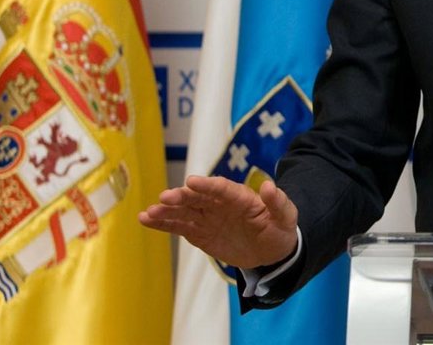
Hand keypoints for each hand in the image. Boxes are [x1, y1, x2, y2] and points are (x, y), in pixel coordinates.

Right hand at [138, 175, 298, 268]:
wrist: (270, 250)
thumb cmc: (279, 229)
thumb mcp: (286, 217)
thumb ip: (279, 202)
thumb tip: (269, 185)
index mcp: (240, 197)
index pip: (222, 188)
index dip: (208, 185)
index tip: (192, 182)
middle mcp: (220, 203)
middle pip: (198, 198)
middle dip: (181, 197)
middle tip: (164, 198)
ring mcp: (208, 217)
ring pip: (184, 212)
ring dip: (166, 211)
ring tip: (149, 213)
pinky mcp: (199, 232)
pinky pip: (179, 227)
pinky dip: (163, 224)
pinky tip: (146, 220)